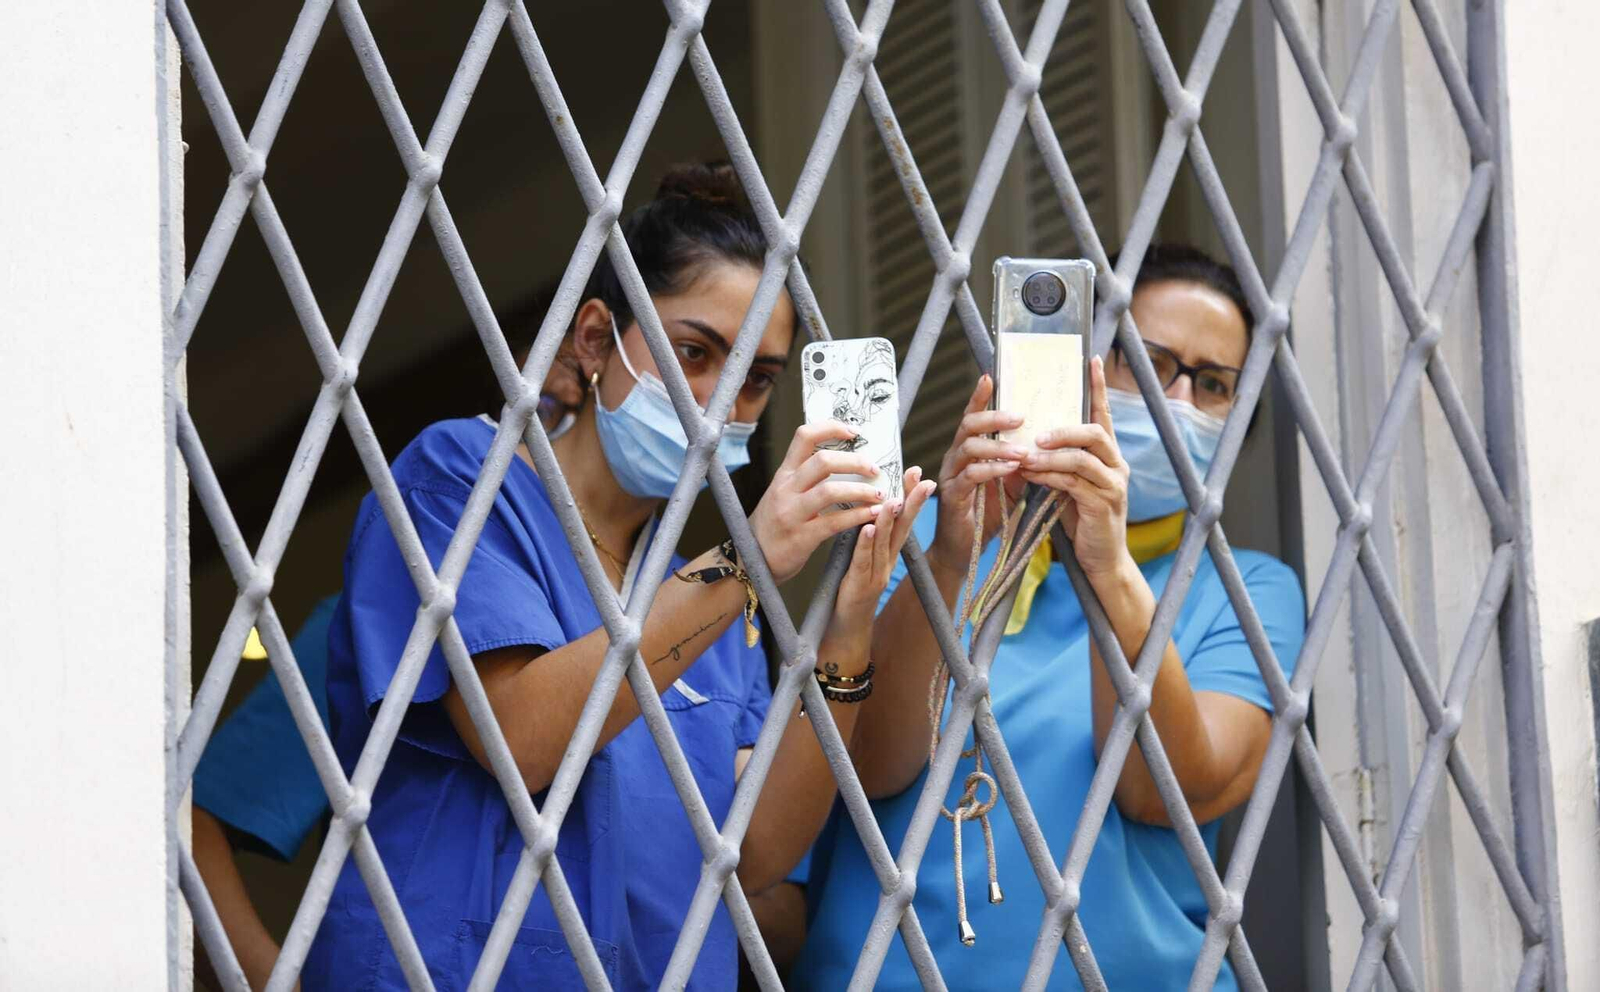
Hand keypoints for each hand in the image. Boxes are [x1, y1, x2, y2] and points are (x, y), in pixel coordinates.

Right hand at [749, 421, 888, 584]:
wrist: (749, 563)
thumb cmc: (772, 527)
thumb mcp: (781, 495)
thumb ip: (805, 479)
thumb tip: (842, 462)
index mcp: (783, 475)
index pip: (805, 437)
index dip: (831, 428)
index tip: (854, 432)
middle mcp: (785, 489)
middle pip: (823, 461)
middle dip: (855, 461)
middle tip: (874, 469)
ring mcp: (791, 513)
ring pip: (831, 491)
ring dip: (861, 490)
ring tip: (879, 494)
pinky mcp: (800, 538)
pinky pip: (834, 522)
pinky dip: (858, 516)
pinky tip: (872, 514)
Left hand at [824, 466, 937, 663]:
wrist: (849, 623)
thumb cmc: (854, 583)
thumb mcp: (866, 554)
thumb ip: (871, 531)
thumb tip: (869, 501)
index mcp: (889, 550)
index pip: (903, 518)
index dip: (911, 495)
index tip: (918, 472)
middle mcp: (888, 560)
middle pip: (904, 527)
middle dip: (913, 502)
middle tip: (923, 480)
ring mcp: (877, 573)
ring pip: (886, 543)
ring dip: (890, 520)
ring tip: (894, 499)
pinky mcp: (861, 584)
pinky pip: (864, 560)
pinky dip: (866, 543)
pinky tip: (868, 528)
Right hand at [928, 375, 1026, 575]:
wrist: (963, 551)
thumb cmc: (986, 514)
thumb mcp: (1010, 484)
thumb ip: (1020, 462)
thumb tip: (1045, 443)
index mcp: (968, 451)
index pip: (973, 417)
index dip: (980, 397)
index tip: (991, 376)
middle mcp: (955, 458)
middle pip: (968, 426)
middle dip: (993, 418)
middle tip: (1020, 417)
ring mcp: (950, 476)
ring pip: (969, 449)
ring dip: (997, 447)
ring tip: (1023, 451)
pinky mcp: (952, 496)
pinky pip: (970, 476)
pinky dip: (991, 470)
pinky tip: (1010, 470)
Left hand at [1020, 356, 1131, 577]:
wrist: (1102, 561)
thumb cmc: (1083, 520)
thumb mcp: (1071, 484)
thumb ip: (1060, 462)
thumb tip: (1032, 438)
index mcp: (1110, 456)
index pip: (1105, 414)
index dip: (1098, 387)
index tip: (1091, 359)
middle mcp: (1117, 465)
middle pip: (1095, 432)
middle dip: (1064, 428)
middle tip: (1037, 431)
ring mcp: (1114, 485)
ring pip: (1082, 458)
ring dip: (1050, 454)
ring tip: (1026, 453)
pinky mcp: (1104, 505)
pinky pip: (1074, 483)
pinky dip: (1049, 477)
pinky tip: (1031, 474)